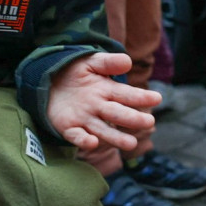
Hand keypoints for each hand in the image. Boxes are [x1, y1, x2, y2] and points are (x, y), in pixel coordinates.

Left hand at [47, 53, 161, 150]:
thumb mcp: (90, 62)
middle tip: (149, 123)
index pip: (127, 95)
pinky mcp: (68, 128)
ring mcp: (84, 119)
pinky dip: (84, 140)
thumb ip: (108, 62)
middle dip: (133, 119)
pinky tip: (92, 142)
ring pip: (102, 130)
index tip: (157, 98)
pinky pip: (76, 135)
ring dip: (115, 138)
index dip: (141, 97)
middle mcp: (99, 108)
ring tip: (130, 144)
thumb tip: (127, 61)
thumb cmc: (75, 72)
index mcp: (107, 91)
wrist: (48, 81)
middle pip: (118, 114)